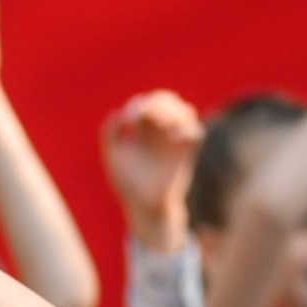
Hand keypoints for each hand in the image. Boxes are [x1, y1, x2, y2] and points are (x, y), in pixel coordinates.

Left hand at [100, 89, 202, 252]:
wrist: (145, 206)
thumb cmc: (128, 183)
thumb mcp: (114, 157)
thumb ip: (110, 134)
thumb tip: (119, 114)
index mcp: (141, 130)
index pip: (144, 103)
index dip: (138, 106)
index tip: (129, 122)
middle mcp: (161, 132)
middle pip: (166, 100)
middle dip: (159, 104)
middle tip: (150, 117)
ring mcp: (175, 141)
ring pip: (185, 110)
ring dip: (175, 112)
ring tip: (165, 126)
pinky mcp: (186, 153)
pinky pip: (196, 132)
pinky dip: (188, 129)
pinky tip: (174, 138)